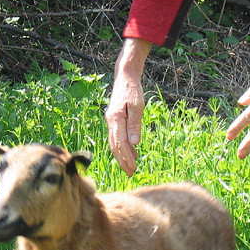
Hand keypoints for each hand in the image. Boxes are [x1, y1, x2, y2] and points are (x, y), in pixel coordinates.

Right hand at [105, 39, 151, 174]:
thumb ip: (135, 124)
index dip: (126, 157)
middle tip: (130, 173)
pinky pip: (117, 136)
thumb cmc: (133, 89)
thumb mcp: (138, 106)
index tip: (133, 168)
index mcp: (116, 118)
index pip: (120, 143)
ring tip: (131, 167)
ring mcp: (111, 120)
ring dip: (123, 155)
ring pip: (114, 142)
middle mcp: (111, 121)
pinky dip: (123, 146)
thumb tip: (135, 143)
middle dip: (122, 161)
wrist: (124, 76)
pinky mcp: (114, 119)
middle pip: (114, 146)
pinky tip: (133, 152)